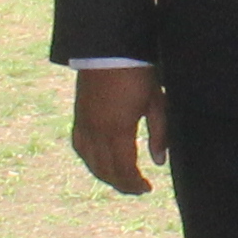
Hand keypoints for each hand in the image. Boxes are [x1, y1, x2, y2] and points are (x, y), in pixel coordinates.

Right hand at [71, 65, 167, 195]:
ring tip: (121, 179)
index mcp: (118, 129)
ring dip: (105, 175)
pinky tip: (99, 161)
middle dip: (122, 184)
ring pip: (90, 161)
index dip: (134, 184)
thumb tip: (159, 162)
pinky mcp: (78, 115)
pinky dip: (89, 159)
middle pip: (106, 170)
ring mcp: (84, 123)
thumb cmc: (137, 72)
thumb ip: (159, 133)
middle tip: (137, 188)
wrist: (109, 48)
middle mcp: (97, 131)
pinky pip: (80, 146)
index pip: (124, 169)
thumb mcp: (155, 102)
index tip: (147, 188)